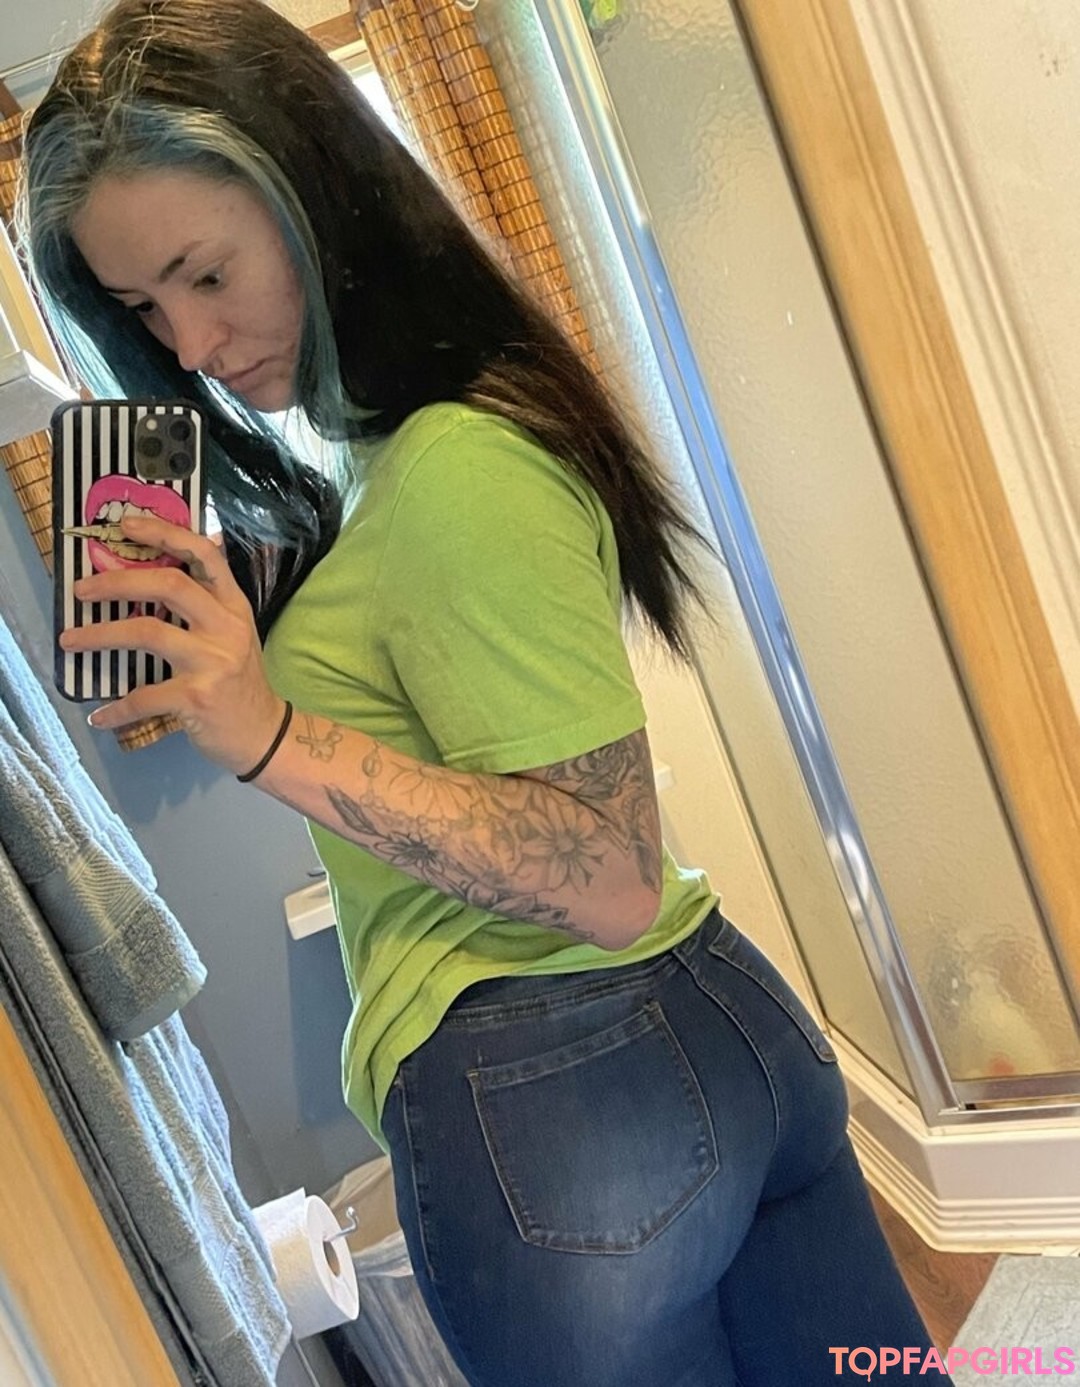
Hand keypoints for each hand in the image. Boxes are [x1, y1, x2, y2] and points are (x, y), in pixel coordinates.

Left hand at [59, 513, 285, 775]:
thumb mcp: (234, 633)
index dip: (165, 534)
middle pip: (169, 585)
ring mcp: (213, 662)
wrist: (264, 733)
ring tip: (69, 640)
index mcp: (233, 606)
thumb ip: (209, 601)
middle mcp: (226, 627)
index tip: (126, 525)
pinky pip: (144, 697)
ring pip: (148, 632)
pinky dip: (116, 708)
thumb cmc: (240, 680)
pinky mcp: (197, 698)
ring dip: (100, 635)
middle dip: (118, 581)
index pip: (205, 555)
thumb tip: (177, 556)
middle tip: (81, 590)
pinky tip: (98, 716)